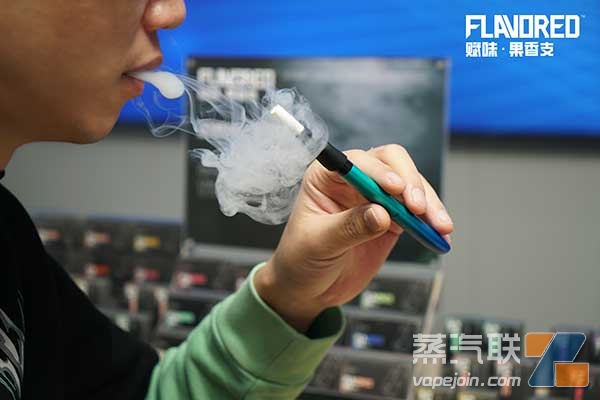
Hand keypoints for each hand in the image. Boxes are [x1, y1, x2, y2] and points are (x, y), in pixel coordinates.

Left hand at [254, 144, 453, 331]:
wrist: (307, 288)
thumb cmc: (300, 260)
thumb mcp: (319, 244)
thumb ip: (349, 228)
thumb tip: (382, 214)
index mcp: (327, 177)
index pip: (359, 162)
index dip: (380, 172)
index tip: (397, 190)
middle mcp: (354, 181)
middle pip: (392, 163)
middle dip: (410, 183)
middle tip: (419, 208)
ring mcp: (375, 198)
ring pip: (410, 186)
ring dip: (428, 203)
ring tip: (439, 226)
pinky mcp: (391, 219)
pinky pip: (417, 213)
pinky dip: (430, 222)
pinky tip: (440, 235)